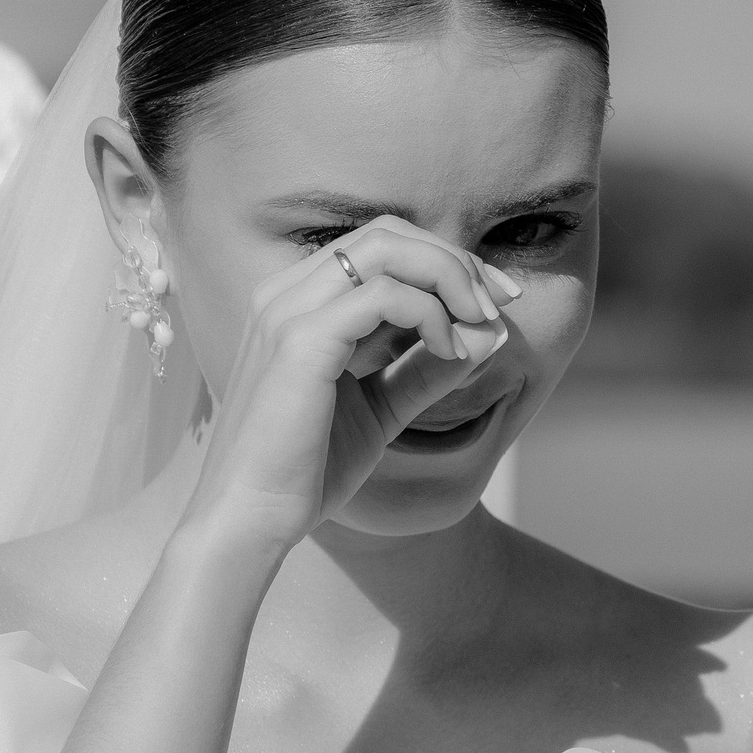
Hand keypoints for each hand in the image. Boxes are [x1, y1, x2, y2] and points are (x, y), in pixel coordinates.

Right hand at [181, 216, 512, 556]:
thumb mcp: (383, 408)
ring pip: (387, 249)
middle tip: (499, 302)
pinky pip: (384, 295)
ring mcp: (287, 311)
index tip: (496, 300)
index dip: (446, 261)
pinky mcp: (300, 341)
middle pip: (387, 233)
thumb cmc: (307, 469)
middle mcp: (286, 292)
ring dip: (450, 277)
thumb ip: (430, 368)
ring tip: (481, 322)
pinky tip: (450, 350)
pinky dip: (431, 314)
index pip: (382, 245)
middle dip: (455, 260)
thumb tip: (491, 332)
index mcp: (297, 301)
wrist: (253, 519)